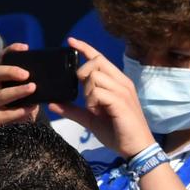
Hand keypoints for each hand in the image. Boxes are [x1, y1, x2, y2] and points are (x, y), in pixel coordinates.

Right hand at [0, 43, 46, 134]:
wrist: (0, 146)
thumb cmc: (13, 121)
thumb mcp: (23, 103)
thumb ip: (29, 92)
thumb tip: (47, 82)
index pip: (1, 61)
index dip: (11, 51)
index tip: (25, 47)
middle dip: (11, 71)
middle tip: (27, 74)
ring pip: (0, 95)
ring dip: (17, 91)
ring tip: (32, 88)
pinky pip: (3, 114)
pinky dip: (17, 112)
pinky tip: (29, 110)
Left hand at [52, 37, 154, 157]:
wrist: (137, 148)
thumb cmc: (117, 133)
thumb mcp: (91, 120)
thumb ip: (73, 110)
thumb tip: (53, 104)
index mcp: (116, 82)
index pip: (99, 58)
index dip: (85, 48)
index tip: (71, 41)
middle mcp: (121, 82)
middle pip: (95, 62)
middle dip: (83, 75)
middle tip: (84, 95)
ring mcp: (122, 90)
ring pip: (95, 77)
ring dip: (88, 93)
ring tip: (95, 109)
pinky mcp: (121, 101)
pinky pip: (98, 92)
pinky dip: (92, 102)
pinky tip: (98, 112)